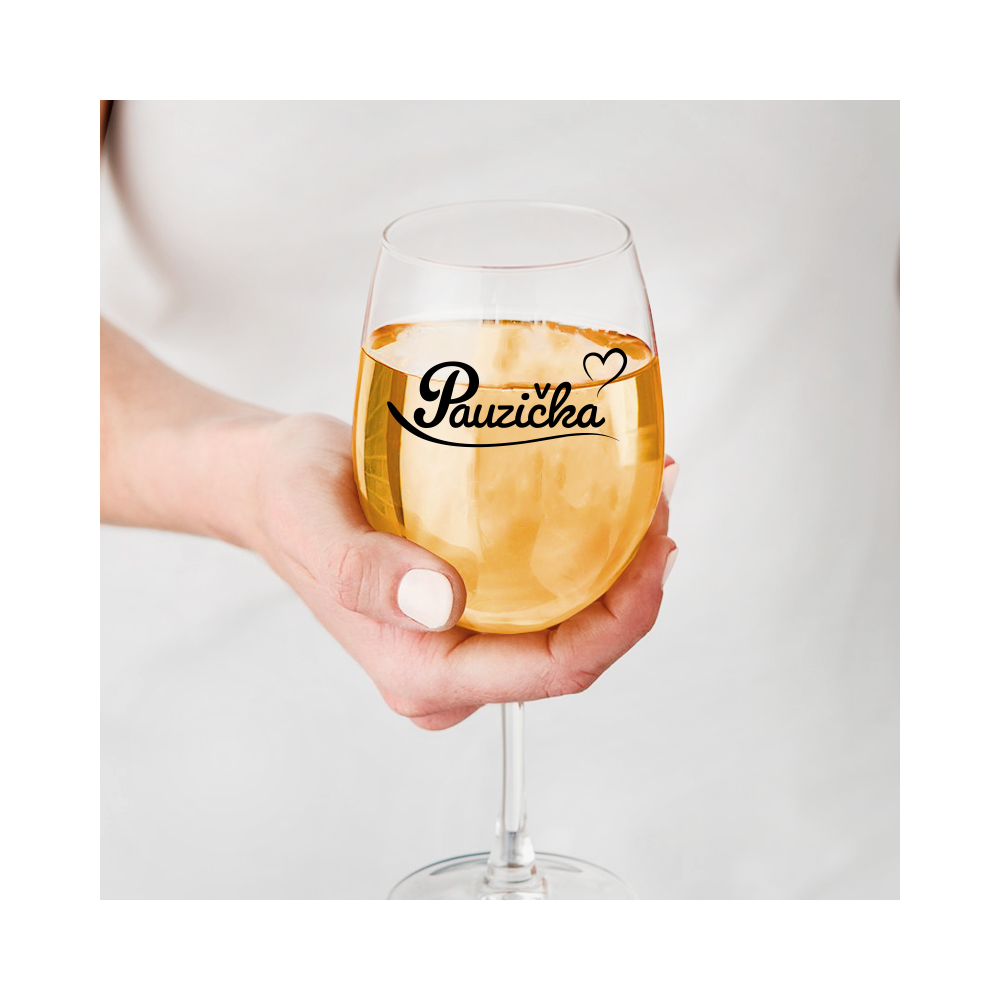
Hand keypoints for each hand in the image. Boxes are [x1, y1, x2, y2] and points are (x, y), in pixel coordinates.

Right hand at [250, 414, 677, 729]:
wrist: (271, 486)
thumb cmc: (286, 499)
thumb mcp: (312, 521)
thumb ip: (364, 570)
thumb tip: (442, 604)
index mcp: (421, 672)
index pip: (553, 670)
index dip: (621, 620)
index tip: (652, 547)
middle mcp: (451, 669)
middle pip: (576, 652)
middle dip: (634, 590)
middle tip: (657, 506)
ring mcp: (464, 642)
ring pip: (570, 626)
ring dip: (619, 572)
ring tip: (647, 500)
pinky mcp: (472, 608)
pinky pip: (548, 598)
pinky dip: (588, 557)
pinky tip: (610, 511)